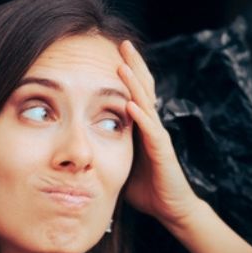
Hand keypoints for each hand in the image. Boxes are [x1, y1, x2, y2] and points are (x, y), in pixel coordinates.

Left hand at [117, 40, 204, 227]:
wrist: (172, 210)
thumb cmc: (147, 189)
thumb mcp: (120, 163)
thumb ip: (107, 148)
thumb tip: (79, 142)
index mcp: (143, 127)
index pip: (135, 91)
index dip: (126, 71)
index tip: (110, 50)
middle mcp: (153, 127)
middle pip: (144, 89)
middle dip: (133, 65)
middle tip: (121, 42)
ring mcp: (160, 138)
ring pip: (147, 104)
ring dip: (134, 84)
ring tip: (122, 64)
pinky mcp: (163, 153)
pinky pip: (151, 131)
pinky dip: (140, 116)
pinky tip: (129, 103)